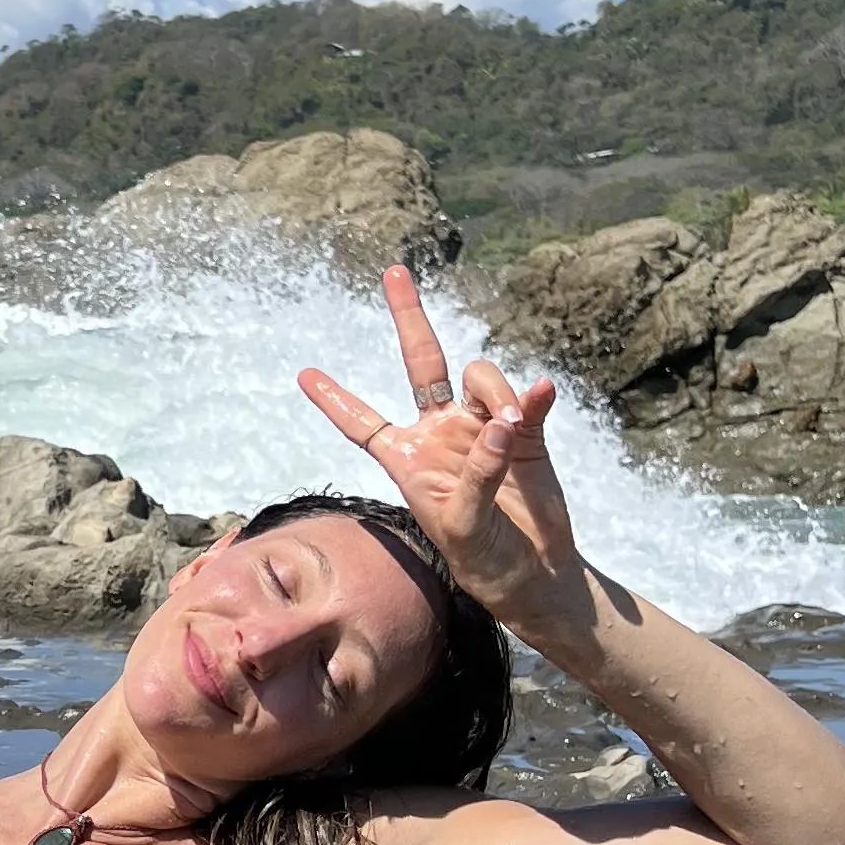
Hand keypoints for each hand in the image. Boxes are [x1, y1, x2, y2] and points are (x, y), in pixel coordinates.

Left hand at [296, 269, 590, 635]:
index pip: (363, 424)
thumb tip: (498, 422)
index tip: (303, 375)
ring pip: (479, 376)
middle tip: (394, 271)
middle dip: (408, 316)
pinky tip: (541, 396)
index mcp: (408, 458)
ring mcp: (483, 425)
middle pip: (421, 362)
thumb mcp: (462, 527)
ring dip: (493, 391)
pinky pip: (527, 397)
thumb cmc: (483, 559)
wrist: (533, 572)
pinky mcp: (526, 430)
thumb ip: (476, 474)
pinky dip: (534, 394)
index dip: (335, 400)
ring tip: (511, 426)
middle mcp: (440, 432)